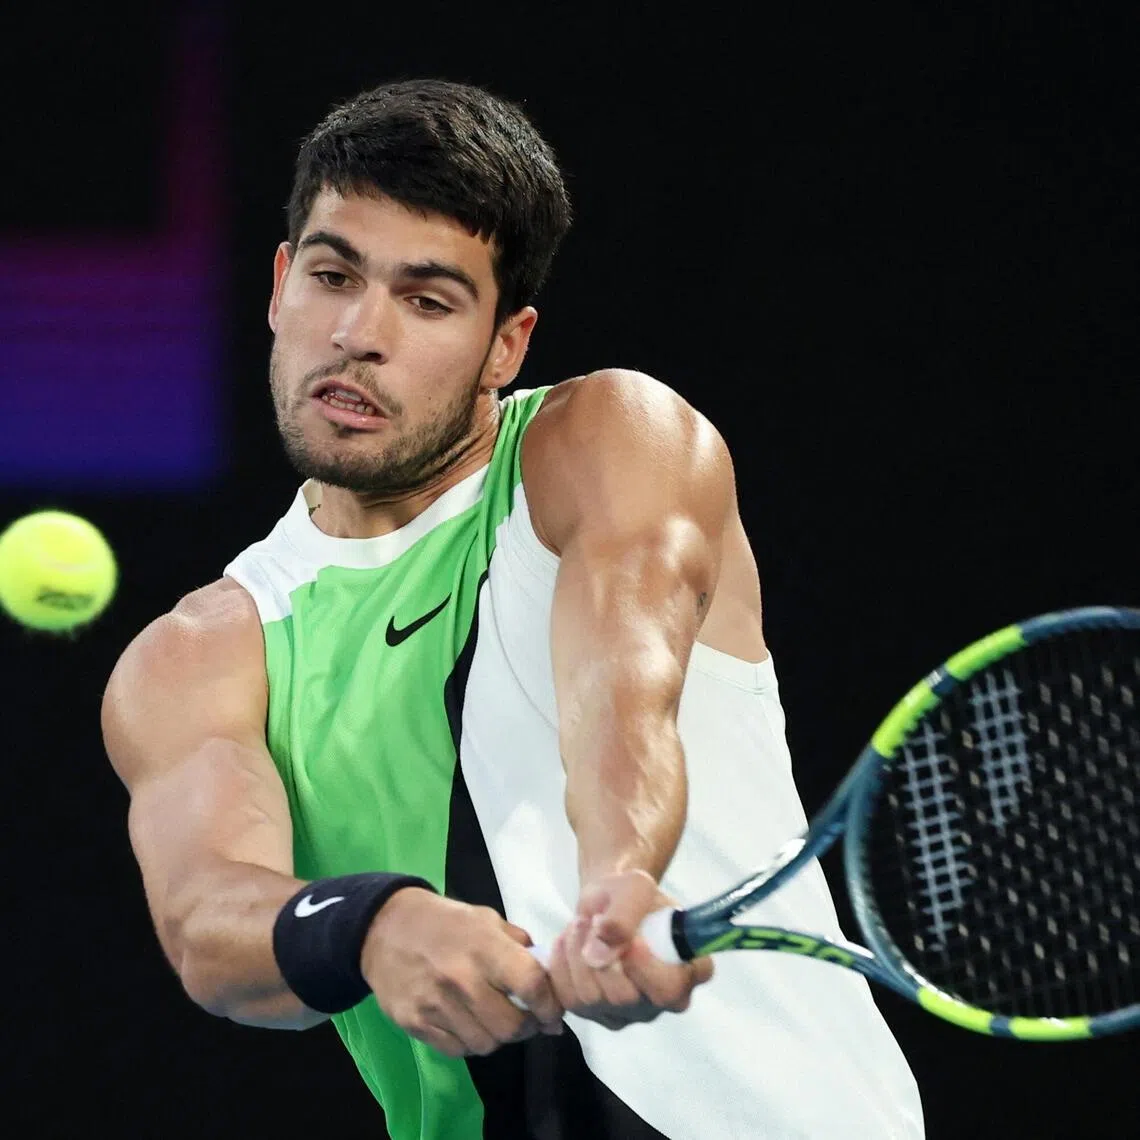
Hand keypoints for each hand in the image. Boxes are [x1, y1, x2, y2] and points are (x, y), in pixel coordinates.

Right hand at [360, 888, 563, 1057]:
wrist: (384, 928)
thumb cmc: (444, 921)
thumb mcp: (485, 919)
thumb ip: (518, 944)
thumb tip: (547, 975)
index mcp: (484, 947)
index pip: (531, 985)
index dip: (549, 1005)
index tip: (554, 1014)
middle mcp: (461, 979)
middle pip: (511, 1026)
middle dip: (527, 1028)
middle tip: (527, 1021)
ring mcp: (436, 1005)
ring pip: (485, 1044)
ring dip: (498, 1038)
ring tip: (496, 1021)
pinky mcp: (415, 1024)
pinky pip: (457, 1050)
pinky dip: (469, 1043)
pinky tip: (469, 1025)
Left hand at [547, 869, 713, 1029]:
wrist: (605, 903)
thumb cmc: (630, 895)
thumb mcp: (635, 887)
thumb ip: (625, 915)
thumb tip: (599, 952)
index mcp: (688, 972)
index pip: (671, 989)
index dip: (646, 969)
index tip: (631, 940)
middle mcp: (661, 1001)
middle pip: (625, 997)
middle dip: (601, 953)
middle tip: (594, 919)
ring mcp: (627, 1012)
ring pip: (592, 998)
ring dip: (578, 954)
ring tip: (581, 924)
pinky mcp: (594, 1014)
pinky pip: (568, 998)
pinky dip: (561, 964)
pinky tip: (570, 942)